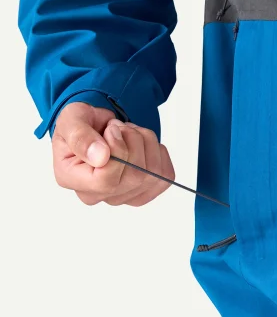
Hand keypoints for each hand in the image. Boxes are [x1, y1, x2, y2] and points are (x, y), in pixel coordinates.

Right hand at [53, 102, 173, 205]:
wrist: (97, 128)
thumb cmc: (81, 126)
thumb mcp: (71, 120)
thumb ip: (80, 136)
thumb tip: (101, 157)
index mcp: (72, 179)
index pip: (106, 181)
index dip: (118, 151)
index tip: (112, 129)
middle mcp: (98, 195)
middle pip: (135, 177)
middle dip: (133, 140)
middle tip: (119, 127)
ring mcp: (123, 197)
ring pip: (153, 174)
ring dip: (146, 142)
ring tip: (128, 133)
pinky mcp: (145, 192)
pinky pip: (165, 174)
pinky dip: (158, 152)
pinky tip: (141, 145)